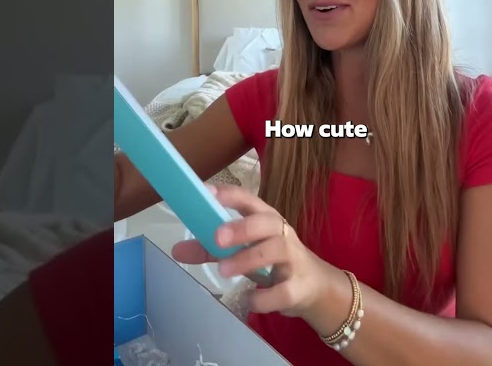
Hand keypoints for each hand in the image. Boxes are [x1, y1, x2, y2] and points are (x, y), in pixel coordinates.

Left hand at [170, 184, 340, 317]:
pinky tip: (250, 299)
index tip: (207, 193)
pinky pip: (282, 291)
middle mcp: (282, 234)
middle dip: (242, 228)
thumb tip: (176, 250)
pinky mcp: (299, 287)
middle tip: (216, 238)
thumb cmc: (273, 262)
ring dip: (248, 260)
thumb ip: (211, 250)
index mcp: (266, 219)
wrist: (315, 287)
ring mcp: (294, 260)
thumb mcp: (244, 251)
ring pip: (275, 251)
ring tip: (223, 270)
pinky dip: (263, 297)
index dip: (229, 195)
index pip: (249, 200)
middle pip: (266, 222)